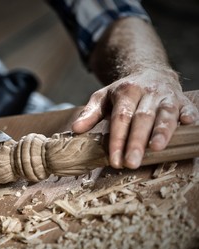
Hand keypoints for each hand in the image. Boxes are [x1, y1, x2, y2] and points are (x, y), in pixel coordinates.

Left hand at [72, 68, 198, 168]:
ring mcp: (166, 95)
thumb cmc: (124, 92)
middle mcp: (147, 92)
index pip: (120, 118)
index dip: (117, 139)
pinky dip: (189, 115)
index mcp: (126, 91)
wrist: (150, 72)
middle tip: (131, 163)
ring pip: (165, 114)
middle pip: (142, 118)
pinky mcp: (182, 99)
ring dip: (162, 131)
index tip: (114, 160)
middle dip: (136, 142)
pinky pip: (187, 107)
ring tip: (156, 149)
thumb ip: (90, 113)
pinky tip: (189, 125)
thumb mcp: (103, 97)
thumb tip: (75, 129)